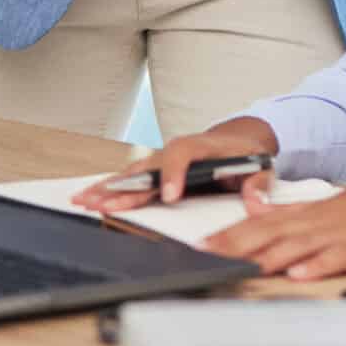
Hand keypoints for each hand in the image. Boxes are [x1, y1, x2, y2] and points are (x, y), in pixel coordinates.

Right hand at [72, 118, 278, 211]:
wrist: (238, 142)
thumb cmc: (247, 154)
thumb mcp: (261, 166)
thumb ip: (260, 183)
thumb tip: (255, 199)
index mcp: (202, 146)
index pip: (183, 153)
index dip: (174, 173)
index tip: (169, 197)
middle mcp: (177, 151)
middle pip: (147, 166)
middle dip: (125, 186)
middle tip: (105, 203)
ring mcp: (163, 162)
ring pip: (132, 174)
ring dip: (108, 187)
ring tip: (84, 201)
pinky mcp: (157, 174)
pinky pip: (131, 181)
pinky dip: (110, 189)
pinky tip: (90, 199)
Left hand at [201, 153, 345, 280]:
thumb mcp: (331, 208)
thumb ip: (295, 214)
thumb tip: (257, 213)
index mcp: (310, 214)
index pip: (260, 224)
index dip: (228, 235)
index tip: (198, 246)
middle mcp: (319, 221)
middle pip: (269, 234)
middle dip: (234, 247)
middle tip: (202, 257)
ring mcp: (342, 234)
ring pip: (297, 245)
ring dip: (266, 257)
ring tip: (238, 268)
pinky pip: (338, 257)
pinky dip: (318, 266)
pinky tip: (300, 275)